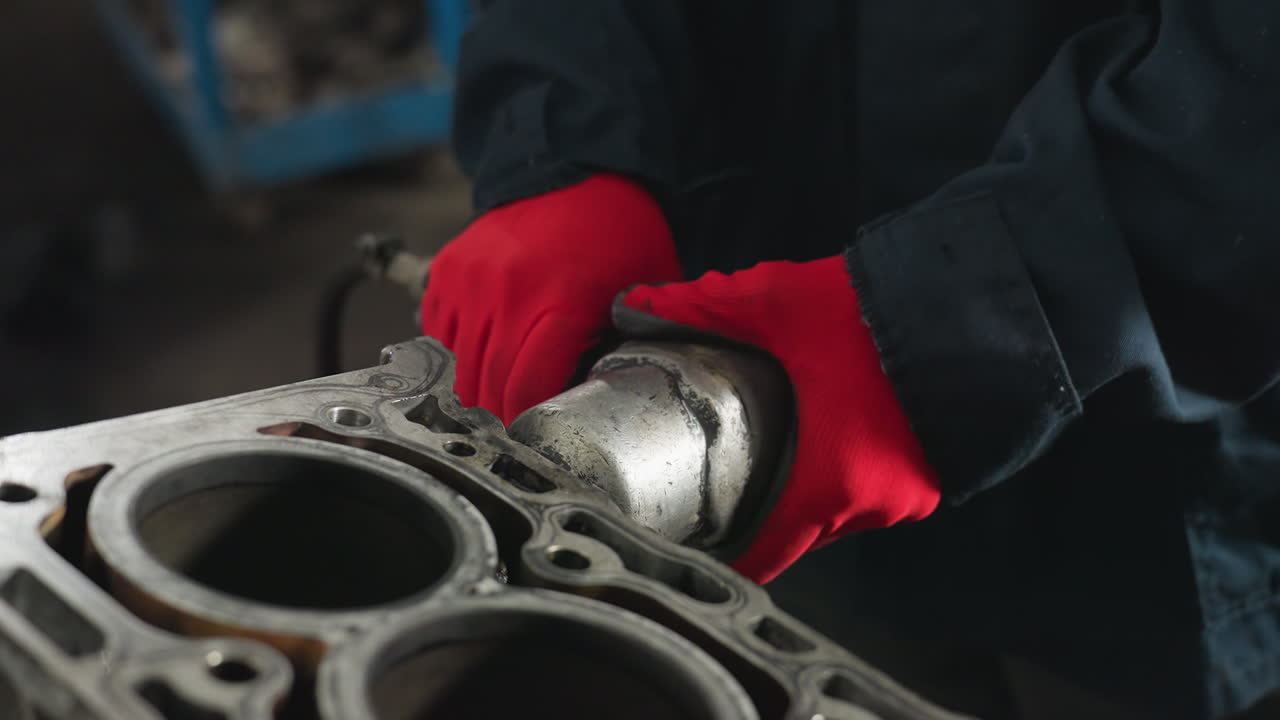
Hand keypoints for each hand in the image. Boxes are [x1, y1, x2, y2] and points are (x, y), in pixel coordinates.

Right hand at [421, 174, 680, 422]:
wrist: (580, 171)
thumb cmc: (619, 237)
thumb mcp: (642, 293)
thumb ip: (625, 347)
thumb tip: (606, 400)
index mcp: (562, 301)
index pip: (526, 386)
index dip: (525, 420)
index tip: (532, 434)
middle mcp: (509, 291)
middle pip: (486, 383)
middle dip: (498, 414)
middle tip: (513, 425)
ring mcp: (471, 278)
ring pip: (456, 364)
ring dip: (474, 385)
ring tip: (496, 392)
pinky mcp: (447, 268)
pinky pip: (436, 331)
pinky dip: (454, 350)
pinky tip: (480, 351)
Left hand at [619, 256, 939, 581]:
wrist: (965, 303)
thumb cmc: (868, 310)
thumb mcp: (772, 301)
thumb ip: (696, 307)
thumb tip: (632, 307)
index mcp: (826, 480)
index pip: (766, 551)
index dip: (730, 551)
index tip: (699, 544)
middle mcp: (870, 505)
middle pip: (799, 529)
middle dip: (764, 510)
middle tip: (727, 482)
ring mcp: (908, 497)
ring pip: (838, 512)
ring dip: (809, 492)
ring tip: (777, 457)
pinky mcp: (933, 479)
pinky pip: (875, 495)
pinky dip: (848, 478)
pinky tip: (829, 441)